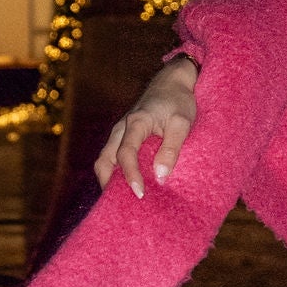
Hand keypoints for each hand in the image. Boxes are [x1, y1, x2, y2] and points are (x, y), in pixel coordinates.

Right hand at [96, 57, 198, 198]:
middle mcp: (121, 128)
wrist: (172, 82)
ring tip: (123, 200)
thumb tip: (160, 176)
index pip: (126, 154)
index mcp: (135, 123)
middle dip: (109, 184)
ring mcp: (119, 132)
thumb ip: (172, 148)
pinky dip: (115, 172)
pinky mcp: (123, 135)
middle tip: (124, 205)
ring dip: (110, 179)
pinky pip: (112, 156)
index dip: (130, 176)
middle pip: (104, 160)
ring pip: (104, 159)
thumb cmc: (179, 101)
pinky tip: (127, 185)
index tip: (140, 194)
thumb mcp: (182, 123)